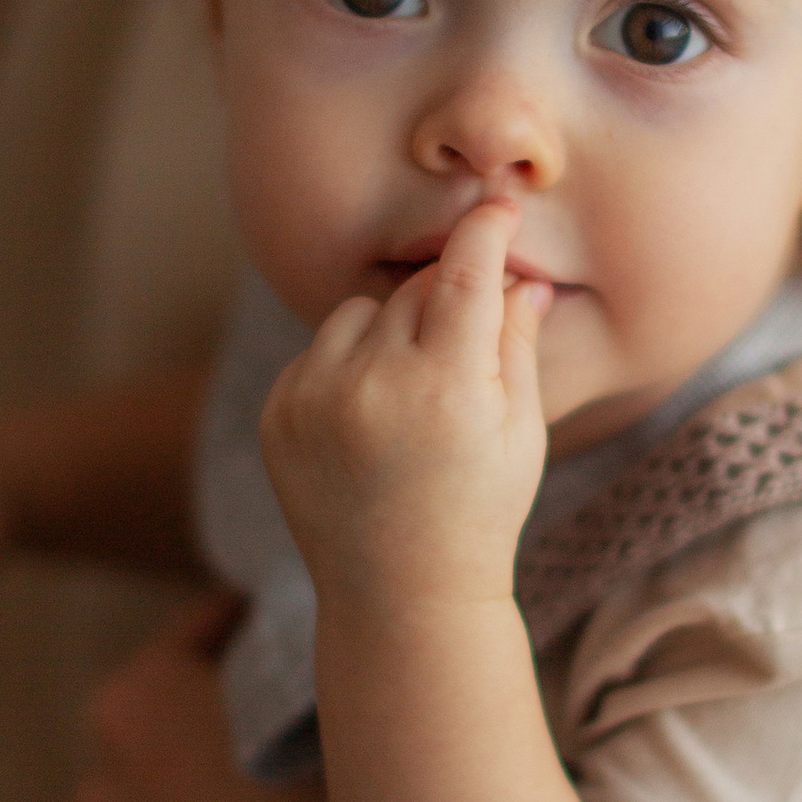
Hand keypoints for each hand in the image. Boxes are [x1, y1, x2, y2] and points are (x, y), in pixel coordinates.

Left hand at [259, 196, 552, 612]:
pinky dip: (344, 367)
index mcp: (448, 388)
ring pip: (358, 312)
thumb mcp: (519, 431)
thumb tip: (522, 276)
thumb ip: (517, 344)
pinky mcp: (278, 414)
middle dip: (444, 304)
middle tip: (461, 355)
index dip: (483, 232)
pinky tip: (369, 423)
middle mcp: (375, 386)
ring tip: (410, 396)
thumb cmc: (479, 510)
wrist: (399, 593)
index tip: (496, 208)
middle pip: (414, 292)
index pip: (466, 275)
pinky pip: (317, 351)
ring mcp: (316, 400)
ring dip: (388, 331)